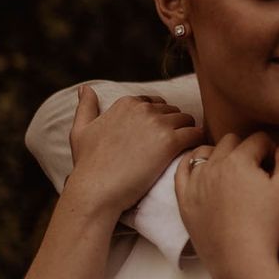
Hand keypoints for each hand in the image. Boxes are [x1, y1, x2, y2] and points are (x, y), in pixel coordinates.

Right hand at [66, 86, 204, 213]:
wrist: (96, 190)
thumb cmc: (87, 165)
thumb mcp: (80, 131)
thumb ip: (86, 107)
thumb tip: (85, 88)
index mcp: (126, 103)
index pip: (156, 103)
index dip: (160, 120)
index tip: (159, 136)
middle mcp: (143, 108)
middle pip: (173, 111)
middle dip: (175, 126)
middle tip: (173, 146)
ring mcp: (158, 124)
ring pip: (188, 120)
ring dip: (188, 134)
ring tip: (184, 151)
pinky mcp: (170, 142)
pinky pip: (196, 134)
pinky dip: (197, 143)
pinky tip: (192, 155)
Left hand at [175, 133, 278, 278]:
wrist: (241, 261)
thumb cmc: (268, 225)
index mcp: (239, 160)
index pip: (259, 139)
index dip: (272, 150)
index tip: (276, 167)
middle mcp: (213, 165)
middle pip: (232, 142)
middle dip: (246, 150)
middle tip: (257, 172)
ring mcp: (195, 183)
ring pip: (206, 152)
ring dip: (221, 154)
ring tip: (233, 172)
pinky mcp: (185, 201)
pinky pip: (182, 171)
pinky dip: (192, 164)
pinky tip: (204, 170)